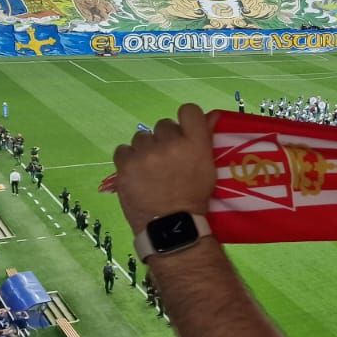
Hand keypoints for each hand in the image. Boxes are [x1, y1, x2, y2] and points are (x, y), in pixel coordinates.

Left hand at [111, 105, 217, 234]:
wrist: (170, 226)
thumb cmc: (194, 198)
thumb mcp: (208, 169)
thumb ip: (205, 139)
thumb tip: (213, 114)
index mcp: (195, 144)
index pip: (189, 110)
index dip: (185, 119)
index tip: (184, 133)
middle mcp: (170, 143)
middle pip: (164, 125)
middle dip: (165, 140)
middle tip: (167, 160)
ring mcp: (146, 153)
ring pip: (142, 137)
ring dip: (145, 149)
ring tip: (150, 169)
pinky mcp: (125, 164)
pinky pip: (123, 150)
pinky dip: (128, 159)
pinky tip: (136, 173)